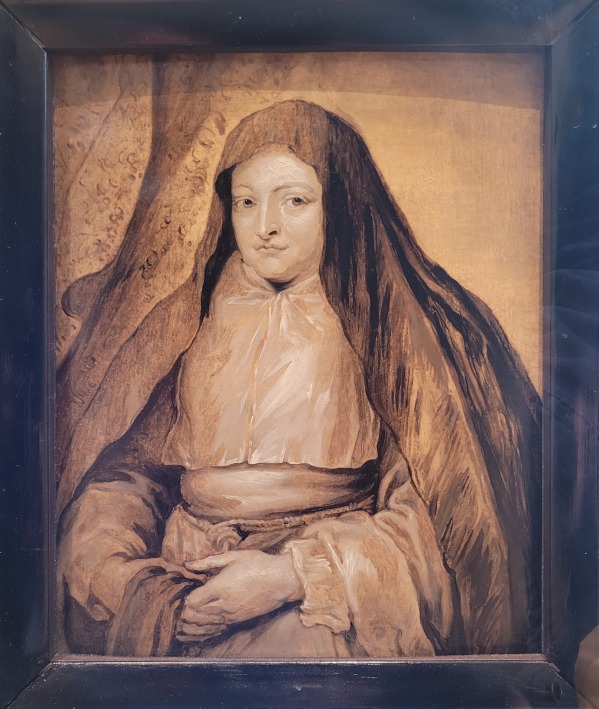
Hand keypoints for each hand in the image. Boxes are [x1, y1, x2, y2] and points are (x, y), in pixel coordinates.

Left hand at [176, 549, 302, 643]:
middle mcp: (224, 604)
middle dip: (188, 612)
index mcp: (220, 587)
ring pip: (207, 623)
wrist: (281, 580)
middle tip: (183, 608)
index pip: (194, 601)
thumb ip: (209, 562)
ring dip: (196, 622)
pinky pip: (219, 626)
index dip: (188, 598)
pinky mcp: (240, 620)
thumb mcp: (233, 556)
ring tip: (188, 620)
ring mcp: (232, 614)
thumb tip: (189, 564)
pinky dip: (209, 626)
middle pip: (198, 614)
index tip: (187, 593)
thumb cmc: (258, 564)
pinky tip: (205, 624)